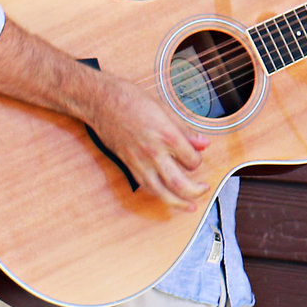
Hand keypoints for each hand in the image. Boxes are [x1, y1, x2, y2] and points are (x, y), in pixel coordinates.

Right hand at [85, 74, 209, 212]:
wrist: (102, 102)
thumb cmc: (131, 100)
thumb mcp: (165, 110)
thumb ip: (185, 130)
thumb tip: (203, 144)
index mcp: (167, 136)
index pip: (192, 160)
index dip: (198, 160)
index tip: (197, 156)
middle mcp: (154, 153)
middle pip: (179, 184)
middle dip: (195, 192)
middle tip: (204, 190)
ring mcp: (140, 162)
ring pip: (161, 192)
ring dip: (178, 203)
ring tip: (189, 206)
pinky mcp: (129, 165)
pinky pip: (146, 186)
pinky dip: (159, 194)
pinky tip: (166, 196)